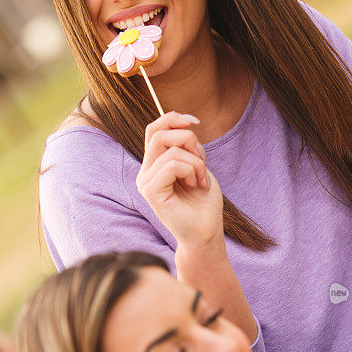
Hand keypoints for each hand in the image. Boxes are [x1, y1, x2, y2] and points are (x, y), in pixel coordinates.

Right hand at [136, 112, 223, 248]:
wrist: (206, 232)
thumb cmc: (204, 202)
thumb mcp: (198, 165)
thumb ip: (187, 147)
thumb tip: (184, 124)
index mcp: (153, 165)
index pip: (154, 130)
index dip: (173, 119)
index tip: (195, 121)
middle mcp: (145, 173)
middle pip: (157, 133)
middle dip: (187, 138)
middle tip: (201, 159)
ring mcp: (145, 183)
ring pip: (169, 150)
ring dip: (195, 161)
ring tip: (201, 179)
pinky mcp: (151, 192)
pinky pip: (171, 165)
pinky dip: (191, 170)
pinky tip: (196, 185)